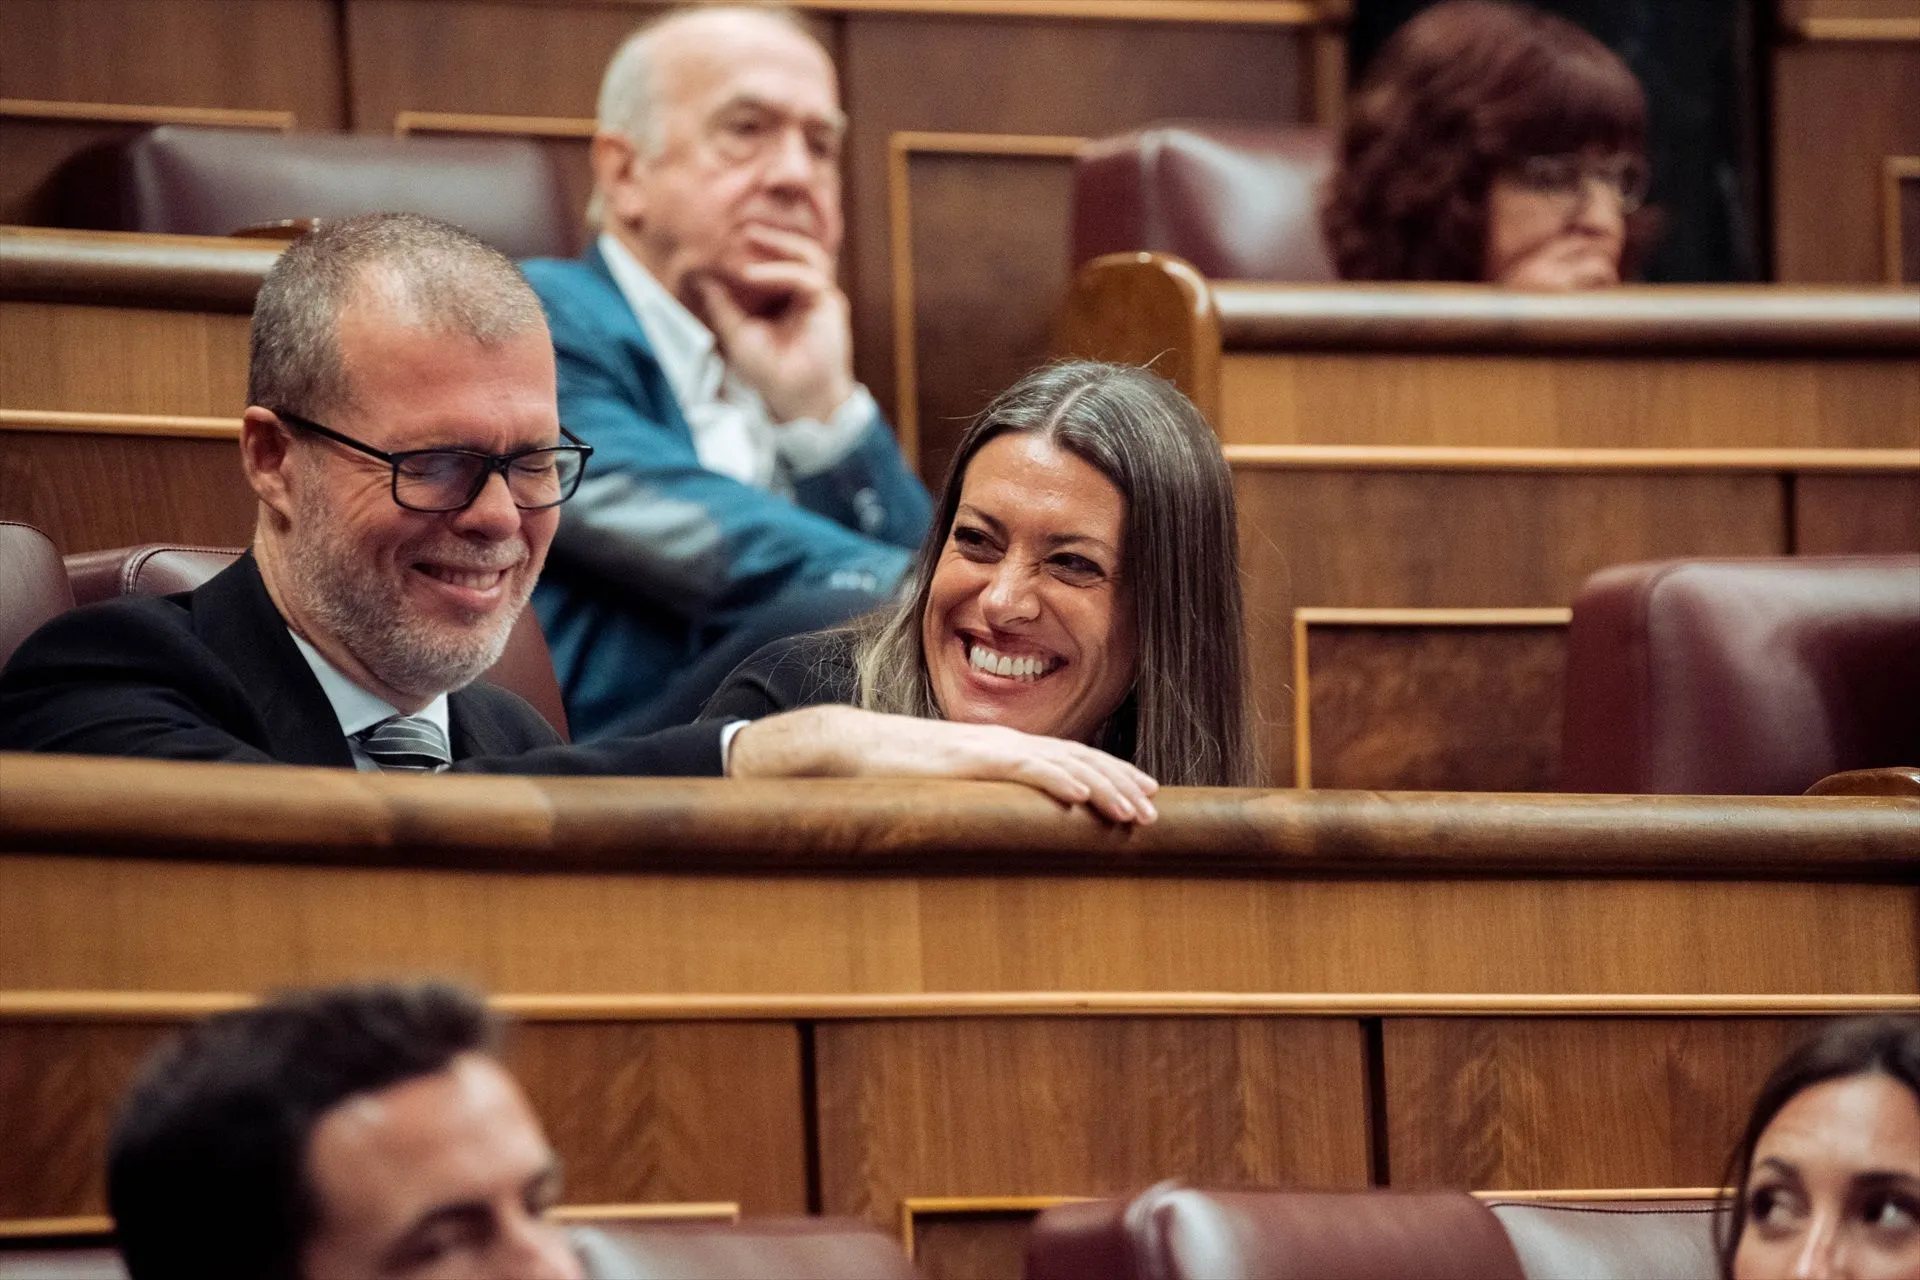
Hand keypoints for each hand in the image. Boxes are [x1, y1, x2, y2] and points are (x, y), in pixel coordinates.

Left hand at [695, 225, 854, 423]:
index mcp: (787, 296)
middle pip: (796, 248)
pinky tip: (751, 274)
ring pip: (808, 253)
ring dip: (779, 241)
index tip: (726, 231)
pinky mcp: (830, 304)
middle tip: (739, 221)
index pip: (776, 258)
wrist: (796, 397)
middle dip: (770, 232)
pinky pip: (807, 276)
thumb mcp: (736, 332)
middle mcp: (807, 291)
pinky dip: (779, 271)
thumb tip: (699, 274)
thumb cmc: (770, 371)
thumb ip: (721, 303)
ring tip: (749, 234)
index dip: (756, 243)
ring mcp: (821, 296)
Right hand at [728, 706, 1159, 824]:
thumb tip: (998, 830)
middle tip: (1155, 809)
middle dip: (1121, 781)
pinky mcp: (970, 758)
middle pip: (1079, 757)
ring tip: (1138, 809)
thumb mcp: (947, 789)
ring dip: (1106, 785)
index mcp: (1000, 750)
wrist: (847, 748)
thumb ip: (976, 801)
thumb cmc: (891, 774)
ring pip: (1064, 761)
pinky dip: (1061, 777)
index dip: (1108, 774)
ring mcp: (989, 747)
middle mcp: (1004, 743)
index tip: (1141, 795)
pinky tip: (1086, 793)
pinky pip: (1026, 767)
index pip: (1068, 758)